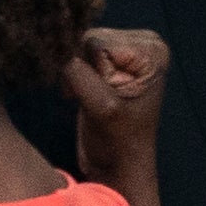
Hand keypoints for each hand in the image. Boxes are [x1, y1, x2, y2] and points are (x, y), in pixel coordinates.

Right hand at [65, 23, 171, 181]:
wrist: (119, 166)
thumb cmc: (119, 141)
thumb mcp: (101, 106)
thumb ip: (78, 73)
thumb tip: (53, 45)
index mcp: (152, 50)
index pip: (99, 41)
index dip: (89, 67)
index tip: (96, 94)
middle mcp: (142, 44)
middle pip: (90, 38)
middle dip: (81, 67)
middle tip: (88, 97)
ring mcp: (126, 52)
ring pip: (79, 45)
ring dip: (74, 71)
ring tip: (84, 97)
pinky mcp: (110, 62)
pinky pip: (77, 53)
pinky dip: (72, 73)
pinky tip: (78, 93)